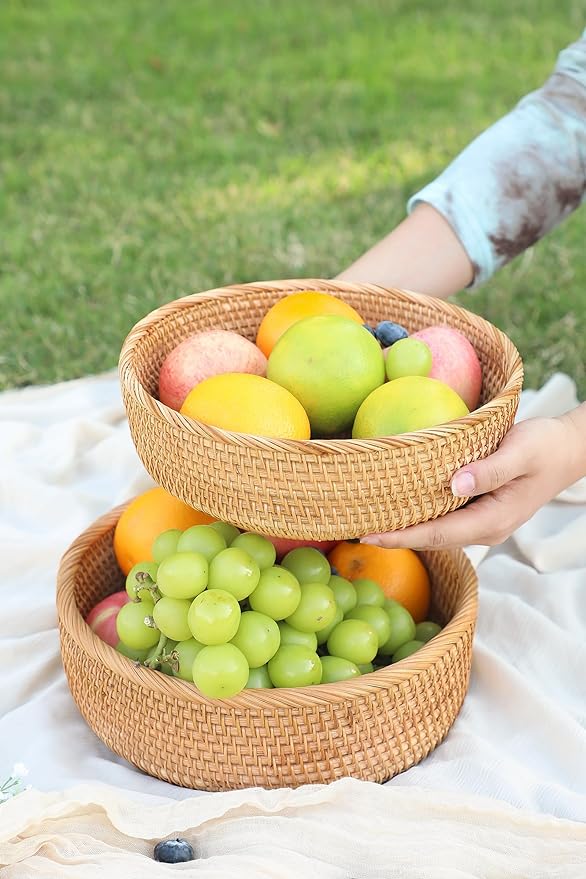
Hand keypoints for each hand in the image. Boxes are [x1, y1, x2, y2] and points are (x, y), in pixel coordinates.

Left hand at [361, 409, 585, 549]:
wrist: (567, 450)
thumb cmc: (545, 447)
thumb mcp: (521, 451)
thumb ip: (490, 470)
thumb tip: (455, 483)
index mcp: (492, 520)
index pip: (436, 534)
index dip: (401, 537)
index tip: (367, 536)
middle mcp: (484, 528)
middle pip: (431, 538)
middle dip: (393, 537)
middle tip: (352, 529)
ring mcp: (481, 522)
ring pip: (435, 530)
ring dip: (403, 528)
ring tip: (365, 521)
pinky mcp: (478, 510)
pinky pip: (442, 517)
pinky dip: (417, 514)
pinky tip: (395, 504)